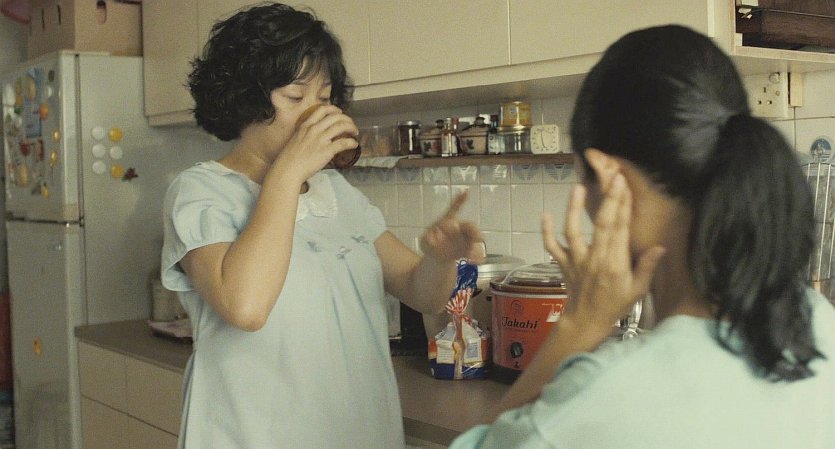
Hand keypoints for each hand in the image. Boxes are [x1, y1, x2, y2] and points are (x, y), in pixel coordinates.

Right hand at [276, 104, 358, 182]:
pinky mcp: (327, 151)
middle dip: (347, 119)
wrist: (288, 169)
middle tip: (351, 124)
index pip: (322, 110)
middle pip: (335, 116)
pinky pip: (343, 143)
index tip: (339, 112)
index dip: (334, 109)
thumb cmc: (290, 158)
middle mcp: (314, 129)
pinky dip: (351, 142)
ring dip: (351, 128)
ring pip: (342, 126)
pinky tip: (354, 144)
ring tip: (355, 132)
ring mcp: (321, 139)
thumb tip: (317, 136)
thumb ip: (307, 134)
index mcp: (306, 125)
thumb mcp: (296, 139)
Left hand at [420, 191, 484, 263]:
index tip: (466, 191)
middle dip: (471, 230)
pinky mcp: (470, 249)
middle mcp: (460, 228)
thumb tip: (436, 236)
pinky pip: (476, 251)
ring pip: (476, 238)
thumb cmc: (431, 244)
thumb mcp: (424, 242)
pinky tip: (473, 261)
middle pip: (469, 225)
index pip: (454, 209)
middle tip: (466, 237)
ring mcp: (467, 238)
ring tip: (471, 256)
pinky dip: (476, 256)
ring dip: (476, 245)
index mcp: (448, 221)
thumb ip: (427, 239)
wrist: (437, 257)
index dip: (460, 200)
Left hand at [542, 173, 663, 332]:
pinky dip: (546, 231)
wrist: (586, 321)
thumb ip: (646, 267)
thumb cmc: (614, 305)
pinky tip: (545, 214)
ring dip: (574, 209)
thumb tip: (660, 247)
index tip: (625, 186)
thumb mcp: (637, 290)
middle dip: (608, 199)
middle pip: (601, 224)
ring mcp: (576, 260)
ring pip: (572, 231)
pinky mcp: (563, 263)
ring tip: (578, 188)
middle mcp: (594, 258)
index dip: (623, 206)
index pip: (620, 229)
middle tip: (613, 178)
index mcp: (614, 263)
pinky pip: (552, 246)